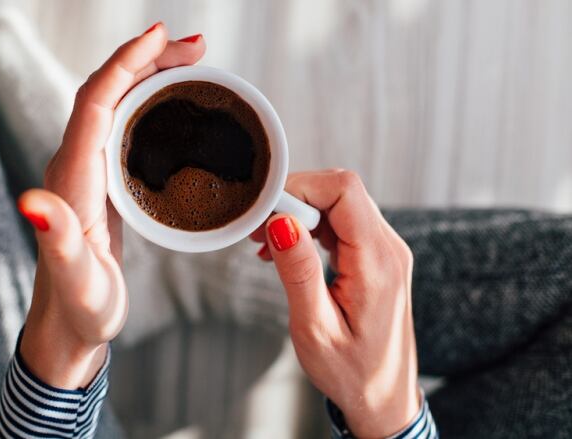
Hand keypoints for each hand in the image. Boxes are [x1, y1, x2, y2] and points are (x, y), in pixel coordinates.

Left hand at [17, 23, 205, 388]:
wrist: (68, 329)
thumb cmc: (78, 309)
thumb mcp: (76, 280)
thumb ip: (59, 241)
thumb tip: (33, 202)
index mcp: (73, 178)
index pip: (96, 102)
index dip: (126, 63)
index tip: (162, 36)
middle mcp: (74, 166)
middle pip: (105, 92)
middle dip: (146, 59)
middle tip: (196, 47)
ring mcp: (86, 174)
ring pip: (114, 105)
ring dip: (148, 76)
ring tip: (190, 64)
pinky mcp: (99, 185)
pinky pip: (121, 126)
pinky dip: (148, 103)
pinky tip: (169, 107)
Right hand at [252, 170, 419, 437]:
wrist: (384, 398)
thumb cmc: (352, 373)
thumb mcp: (315, 328)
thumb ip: (299, 272)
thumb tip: (281, 223)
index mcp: (378, 263)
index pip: (344, 191)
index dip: (300, 188)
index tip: (265, 213)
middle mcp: (388, 249)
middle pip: (341, 191)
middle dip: (295, 199)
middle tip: (259, 230)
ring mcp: (385, 251)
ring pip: (340, 203)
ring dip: (299, 214)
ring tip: (267, 244)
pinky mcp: (376, 258)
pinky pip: (342, 224)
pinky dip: (310, 228)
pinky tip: (287, 250)